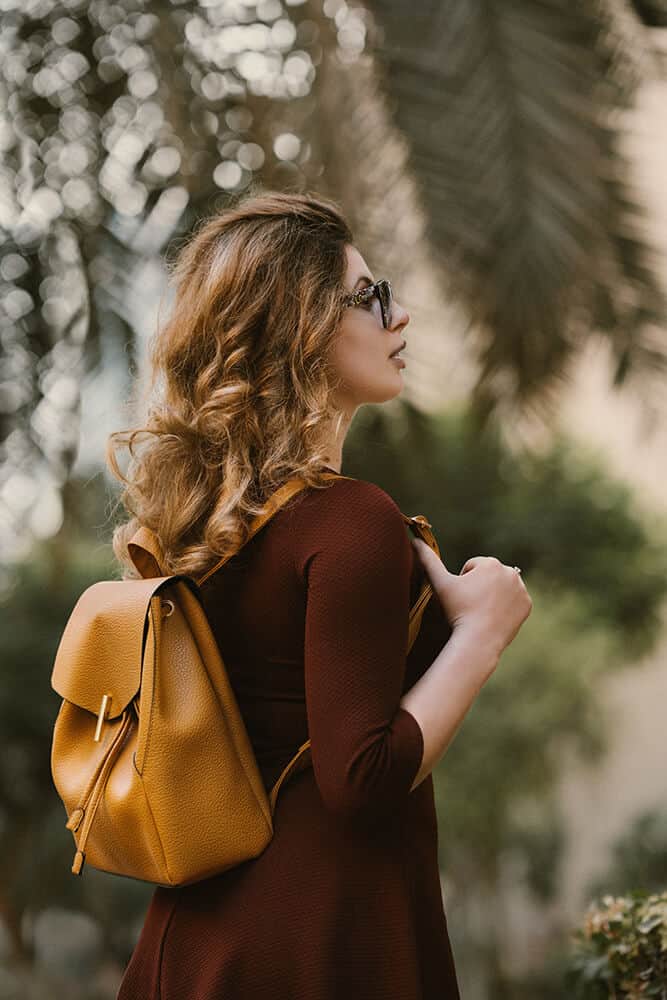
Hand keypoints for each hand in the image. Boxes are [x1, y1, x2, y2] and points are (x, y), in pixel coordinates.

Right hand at [411, 537, 532, 660]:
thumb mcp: (440, 583)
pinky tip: (495, 616)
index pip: (472, 568)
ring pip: (500, 587)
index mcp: (490, 563)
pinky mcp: (526, 604)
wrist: (479, 640)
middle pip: (488, 576)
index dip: (462, 583)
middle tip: (471, 606)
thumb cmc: (457, 610)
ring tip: (482, 611)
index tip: (462, 598)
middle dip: (479, 587)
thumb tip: (414, 541)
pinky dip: (505, 606)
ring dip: (492, 594)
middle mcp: (510, 571)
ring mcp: (521, 589)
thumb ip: (428, 560)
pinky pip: (513, 601)